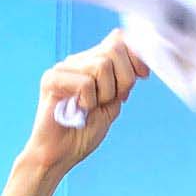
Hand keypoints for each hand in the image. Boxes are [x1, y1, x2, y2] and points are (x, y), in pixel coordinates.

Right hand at [17, 30, 150, 178]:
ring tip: (91, 108)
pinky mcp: (52, 79)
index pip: (118, 39)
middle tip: (110, 101)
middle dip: (124, 79)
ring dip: (105, 94)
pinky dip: (89, 102)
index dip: (136, 55)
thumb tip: (140, 62)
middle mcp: (76, 61)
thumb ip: (123, 81)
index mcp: (91, 63)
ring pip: (102, 65)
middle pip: (114, 49)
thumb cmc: (82, 133)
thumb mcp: (112, 104)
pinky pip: (86, 82)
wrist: (60, 155)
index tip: (143, 76)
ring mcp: (63, 68)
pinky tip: (78, 111)